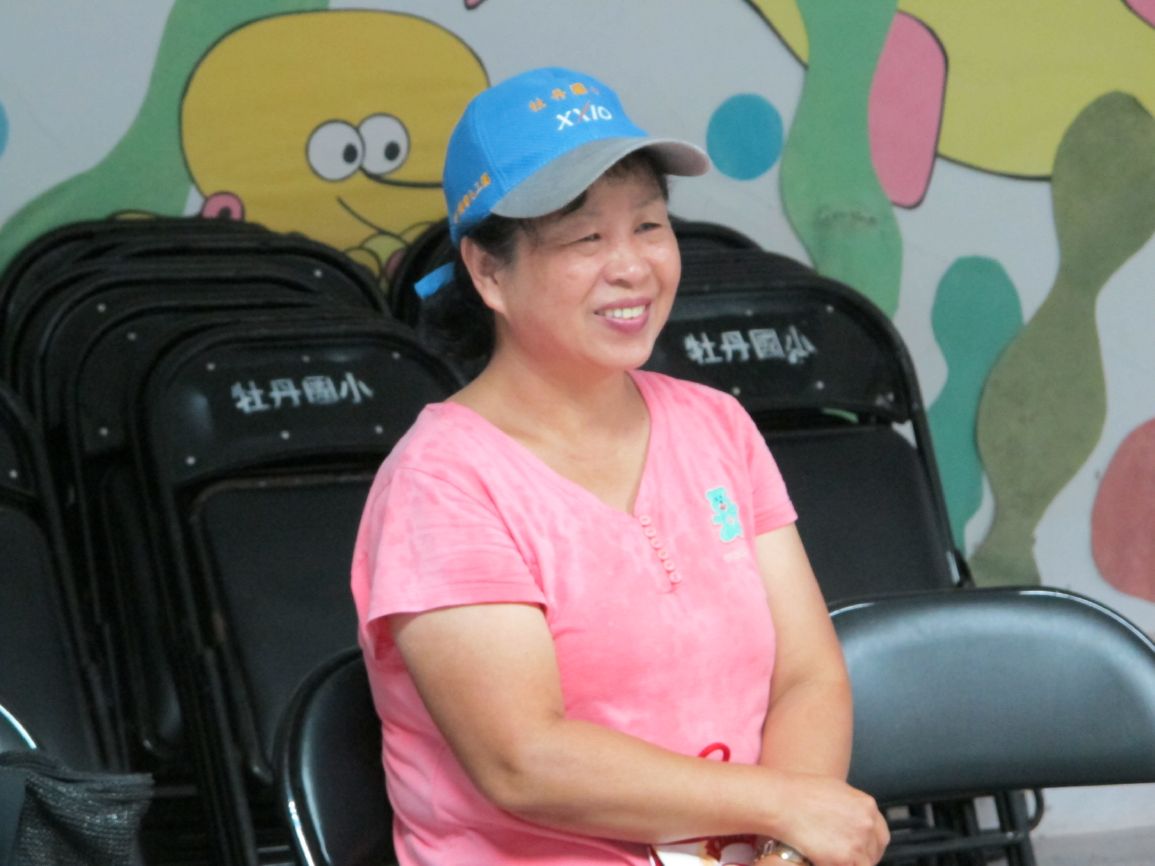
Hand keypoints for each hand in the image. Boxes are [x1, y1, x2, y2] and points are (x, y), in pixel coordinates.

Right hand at [767, 773, 888, 865]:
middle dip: (863, 857)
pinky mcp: (842, 860)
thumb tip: (853, 821)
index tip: (864, 850)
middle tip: (847, 858)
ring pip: (864, 864)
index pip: (881, 835)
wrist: (782, 802)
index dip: (872, 845)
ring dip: (851, 863)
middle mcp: (866, 825)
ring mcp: (857, 844)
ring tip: (834, 859)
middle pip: (875, 852)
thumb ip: (851, 807)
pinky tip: (824, 861)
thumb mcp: (835, 790)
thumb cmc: (800, 793)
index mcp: (866, 806)